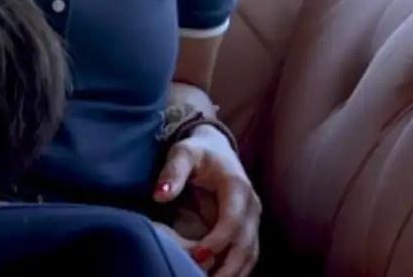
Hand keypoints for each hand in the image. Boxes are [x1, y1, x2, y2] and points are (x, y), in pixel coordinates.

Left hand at [153, 126, 260, 275]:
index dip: (217, 241)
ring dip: (234, 273)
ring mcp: (252, 218)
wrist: (216, 148)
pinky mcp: (249, 228)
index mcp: (237, 186)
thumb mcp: (183, 153)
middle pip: (245, 244)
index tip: (195, 256)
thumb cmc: (197, 152)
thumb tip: (159, 196)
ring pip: (250, 254)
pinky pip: (248, 255)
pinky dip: (237, 271)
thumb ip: (173, 171)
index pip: (232, 221)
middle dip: (227, 267)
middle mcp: (251, 204)